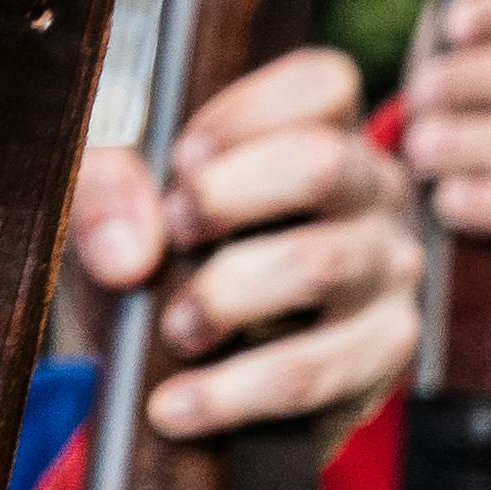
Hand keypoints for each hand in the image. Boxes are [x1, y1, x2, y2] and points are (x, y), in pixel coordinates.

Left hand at [64, 45, 420, 450]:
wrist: (171, 383)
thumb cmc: (155, 267)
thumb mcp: (113, 214)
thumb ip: (103, 192)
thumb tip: (130, 250)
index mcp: (321, 134)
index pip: (322, 83)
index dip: (243, 114)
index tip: (178, 160)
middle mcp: (372, 194)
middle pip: (323, 163)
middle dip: (227, 198)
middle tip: (171, 235)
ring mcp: (387, 274)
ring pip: (323, 265)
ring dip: (227, 297)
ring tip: (172, 330)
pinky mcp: (380, 356)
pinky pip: (318, 371)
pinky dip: (235, 392)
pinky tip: (177, 406)